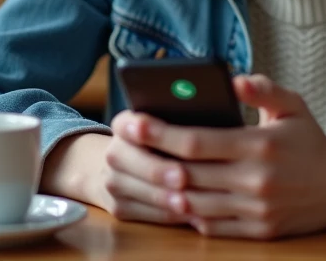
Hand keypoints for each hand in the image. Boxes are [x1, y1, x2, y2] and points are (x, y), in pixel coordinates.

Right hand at [40, 130, 188, 225]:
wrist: (122, 166)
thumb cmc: (159, 140)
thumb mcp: (164, 123)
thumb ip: (179, 120)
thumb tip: (212, 109)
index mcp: (124, 125)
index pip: (129, 124)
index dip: (142, 128)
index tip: (154, 129)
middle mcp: (114, 154)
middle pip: (137, 163)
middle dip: (160, 171)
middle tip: (182, 176)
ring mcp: (113, 183)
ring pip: (143, 192)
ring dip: (167, 199)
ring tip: (191, 201)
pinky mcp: (119, 209)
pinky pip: (148, 214)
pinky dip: (171, 215)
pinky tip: (192, 214)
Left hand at [125, 75, 325, 238]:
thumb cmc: (311, 141)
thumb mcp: (293, 105)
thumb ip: (263, 88)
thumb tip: (233, 78)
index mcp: (259, 145)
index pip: (197, 141)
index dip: (159, 133)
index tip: (132, 122)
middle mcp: (255, 180)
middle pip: (187, 174)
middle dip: (149, 161)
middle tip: (121, 148)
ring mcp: (255, 210)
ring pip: (194, 205)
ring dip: (163, 192)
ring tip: (139, 175)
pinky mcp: (259, 232)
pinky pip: (211, 227)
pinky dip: (189, 214)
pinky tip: (174, 199)